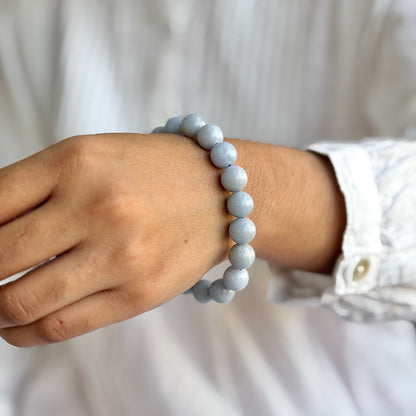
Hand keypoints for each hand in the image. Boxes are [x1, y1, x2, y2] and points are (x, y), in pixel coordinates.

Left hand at [0, 133, 230, 346]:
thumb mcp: (93, 157)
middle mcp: (98, 208)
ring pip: (19, 303)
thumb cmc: (153, 171)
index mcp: (78, 162)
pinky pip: (60, 326)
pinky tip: (16, 325)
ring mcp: (121, 256)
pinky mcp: (139, 295)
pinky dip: (23, 332)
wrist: (223, 193)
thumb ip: (36, 190)